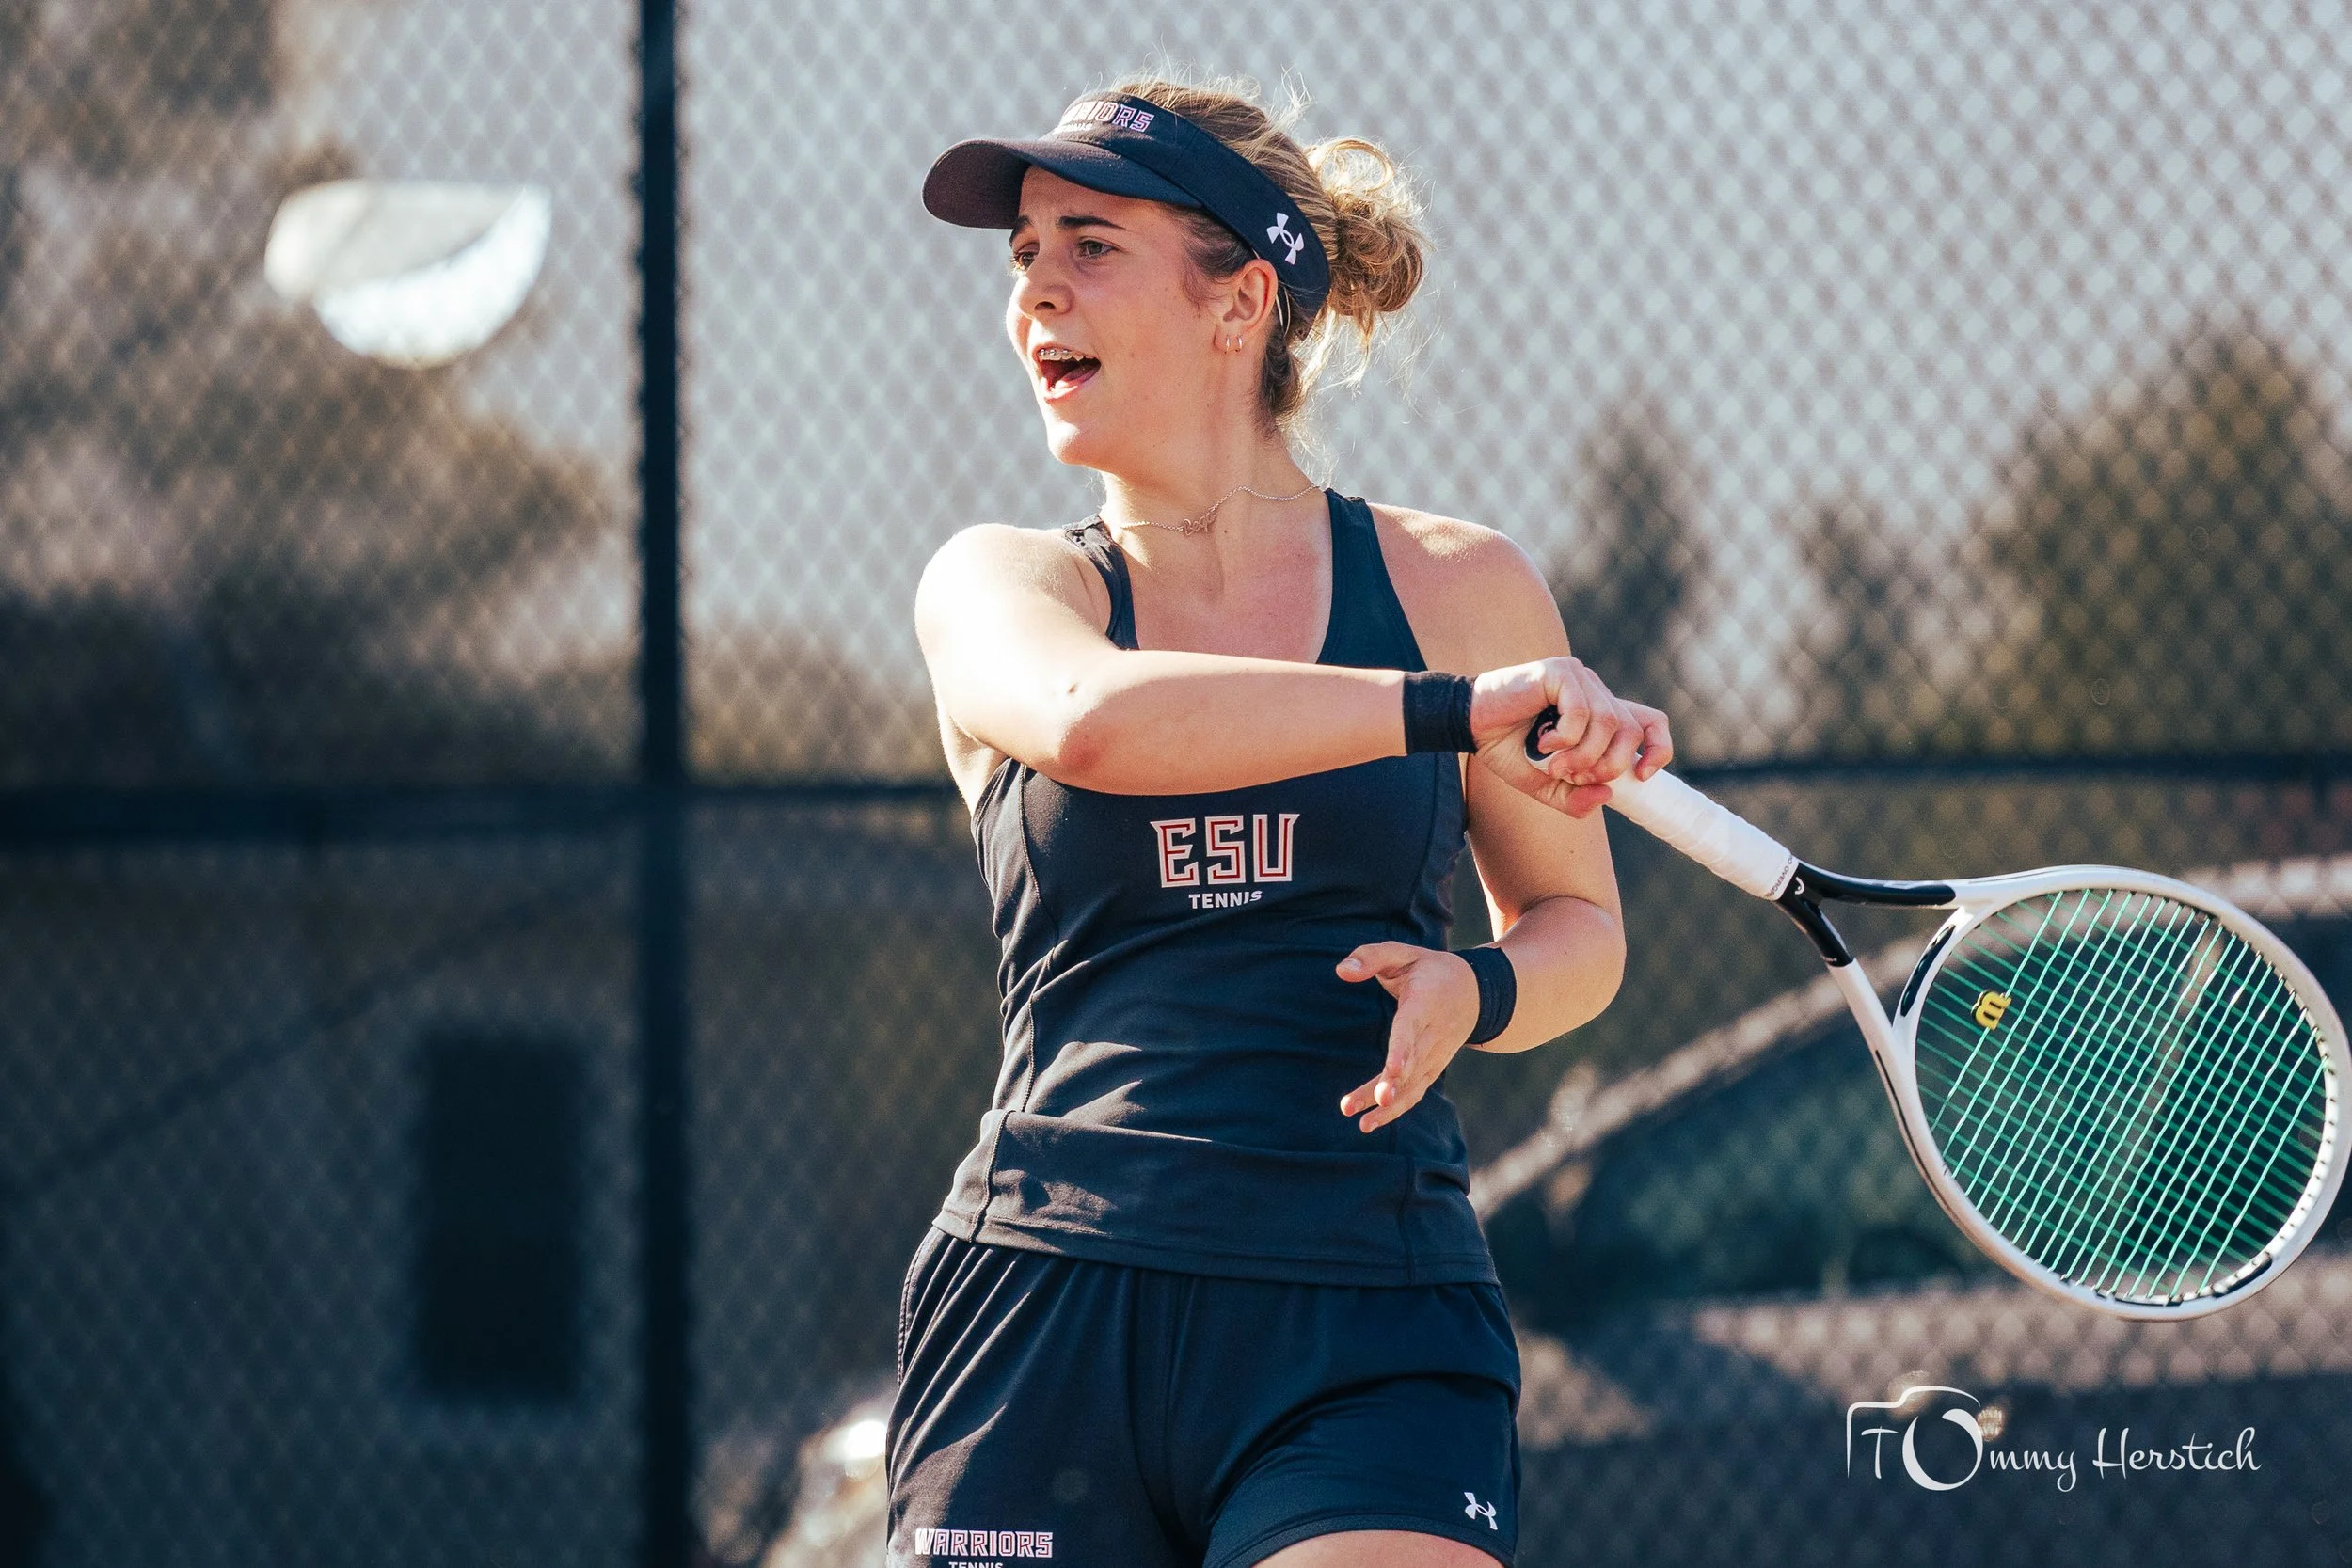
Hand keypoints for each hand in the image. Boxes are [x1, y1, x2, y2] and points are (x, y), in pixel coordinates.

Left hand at [1334, 942, 1479, 1132]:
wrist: (1475, 992)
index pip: (1411, 1028)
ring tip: (1362, 1122)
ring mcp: (1437, 1055)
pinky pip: (1415, 1092)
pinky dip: (1396, 1110)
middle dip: (1396, 1084)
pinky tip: (1369, 1122)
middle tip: (1378, 1100)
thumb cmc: (1429, 970)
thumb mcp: (1403, 953)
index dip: (1403, 1050)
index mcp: (1425, 1002)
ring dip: (1389, 1105)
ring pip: (1414, 1084)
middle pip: (1414, 1063)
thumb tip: (1341, 972)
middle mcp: (1434, 1033)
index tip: (1393, 1071)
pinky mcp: (1432, 1068)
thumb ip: (1371, 956)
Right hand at [1465, 656, 1671, 817]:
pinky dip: (1565, 737)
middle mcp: (1595, 691)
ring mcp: (1579, 678)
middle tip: (1574, 777)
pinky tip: (1543, 742)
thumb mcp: (1543, 783)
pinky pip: (1581, 710)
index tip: (1641, 777)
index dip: (1657, 750)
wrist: (1466, 723)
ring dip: (1583, 755)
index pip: (1651, 723)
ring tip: (1554, 765)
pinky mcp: (1559, 672)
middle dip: (1608, 765)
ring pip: (1608, 723)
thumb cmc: (1504, 746)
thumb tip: (1606, 797)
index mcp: (1599, 712)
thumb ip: (1572, 796)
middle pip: (1630, 731)